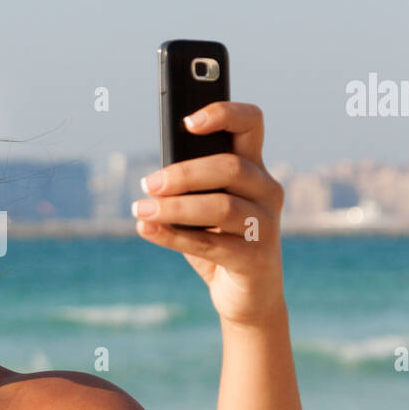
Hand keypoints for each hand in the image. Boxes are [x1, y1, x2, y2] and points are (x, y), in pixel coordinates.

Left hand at [131, 101, 285, 326]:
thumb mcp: (204, 208)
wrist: (246, 295)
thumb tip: (153, 180)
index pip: (251, 123)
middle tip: (148, 184)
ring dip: (174, 207)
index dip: (224, 114)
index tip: (188, 122)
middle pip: (230, 167)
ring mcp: (266, 225)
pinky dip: (174, 236)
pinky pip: (211, 244)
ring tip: (140, 210)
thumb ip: (189, 188)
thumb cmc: (220, 240)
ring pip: (221, 206)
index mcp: (254, 168)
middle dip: (183, 174)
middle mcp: (267, 191)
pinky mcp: (256, 259)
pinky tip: (147, 229)